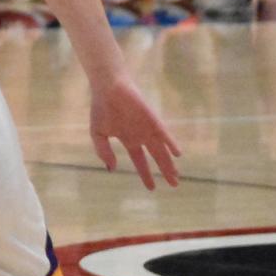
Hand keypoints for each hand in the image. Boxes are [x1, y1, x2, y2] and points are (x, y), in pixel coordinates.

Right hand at [88, 75, 181, 190]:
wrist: (106, 86)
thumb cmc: (101, 107)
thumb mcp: (98, 133)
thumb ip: (103, 151)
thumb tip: (111, 169)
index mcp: (128, 139)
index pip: (140, 160)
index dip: (145, 174)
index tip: (152, 188)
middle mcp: (141, 135)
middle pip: (156, 157)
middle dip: (165, 171)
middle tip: (174, 185)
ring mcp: (147, 128)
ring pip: (162, 149)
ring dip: (169, 162)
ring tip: (177, 176)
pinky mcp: (151, 119)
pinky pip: (164, 133)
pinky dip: (170, 143)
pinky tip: (178, 153)